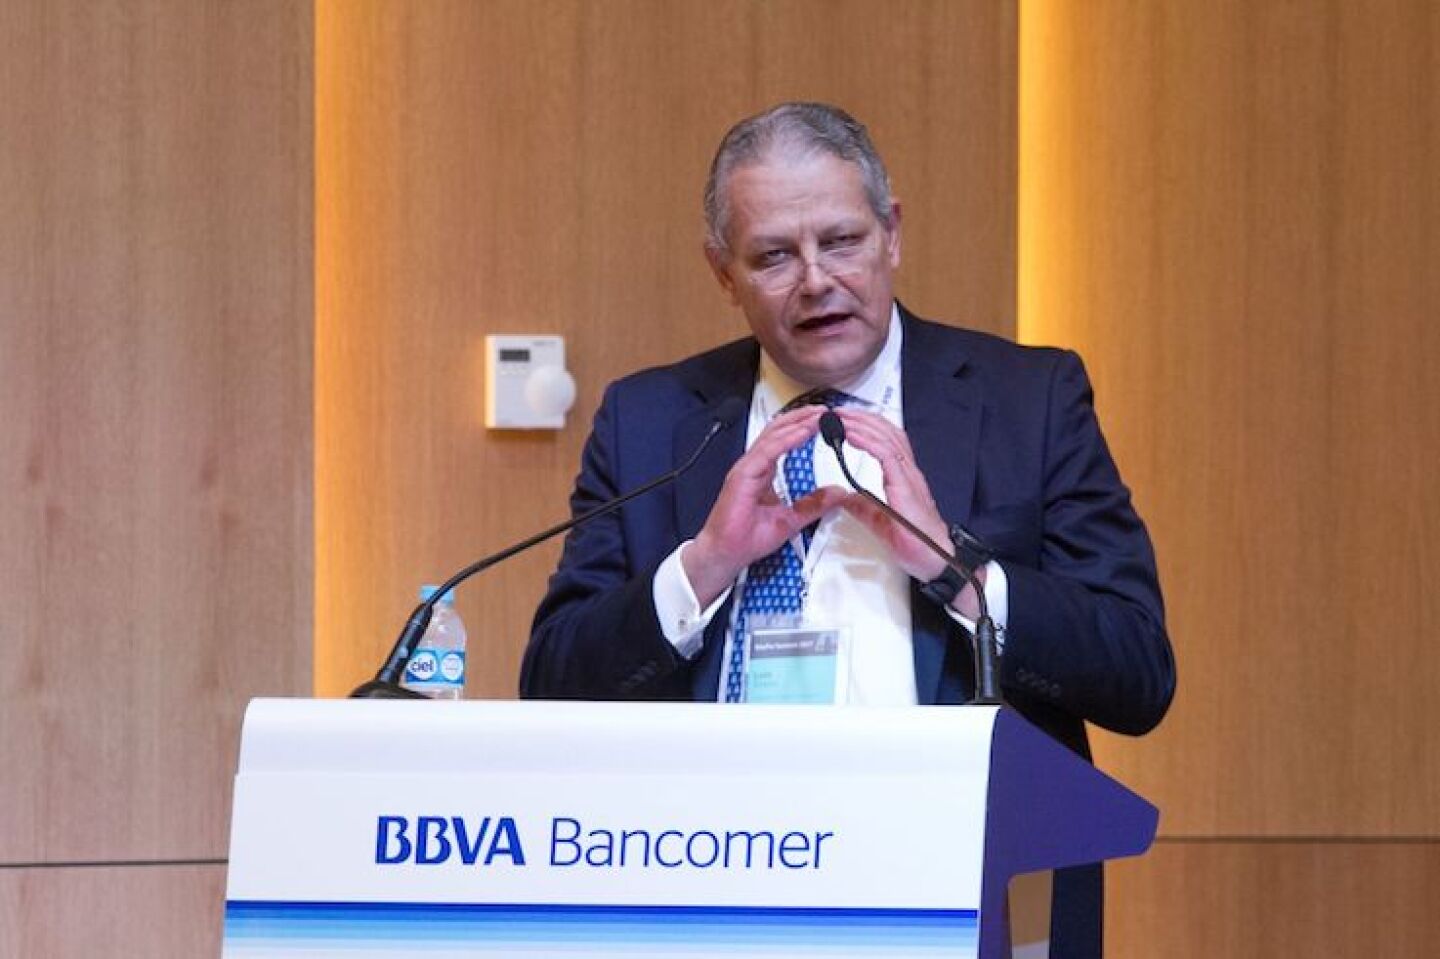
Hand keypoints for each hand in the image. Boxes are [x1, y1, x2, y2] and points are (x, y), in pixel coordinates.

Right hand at [683, 406, 847, 605]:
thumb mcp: (791, 520)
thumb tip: (837, 494)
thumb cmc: (746, 538)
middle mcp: (753, 466)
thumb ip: (813, 505)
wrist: (724, 553)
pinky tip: (801, 433)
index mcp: (763, 472)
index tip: (823, 421)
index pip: (783, 440)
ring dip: (797, 423)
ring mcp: (746, 469)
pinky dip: (785, 440)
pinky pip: (767, 452)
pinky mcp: (742, 476)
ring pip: (773, 436)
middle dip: (802, 417)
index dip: (802, 427)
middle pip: (778, 431)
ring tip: (817, 416)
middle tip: (825, 411)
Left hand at [830, 409, 952, 582]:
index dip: (868, 426)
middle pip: (887, 432)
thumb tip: (846, 499)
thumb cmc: (918, 543)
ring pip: (887, 438)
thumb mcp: (880, 522)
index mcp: (903, 477)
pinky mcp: (906, 487)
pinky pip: (887, 456)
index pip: (887, 440)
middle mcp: (909, 472)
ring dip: (862, 424)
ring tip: (842, 418)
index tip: (846, 420)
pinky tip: (853, 436)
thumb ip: (864, 508)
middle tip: (839, 412)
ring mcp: (909, 477)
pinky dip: (869, 442)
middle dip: (862, 418)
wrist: (936, 560)